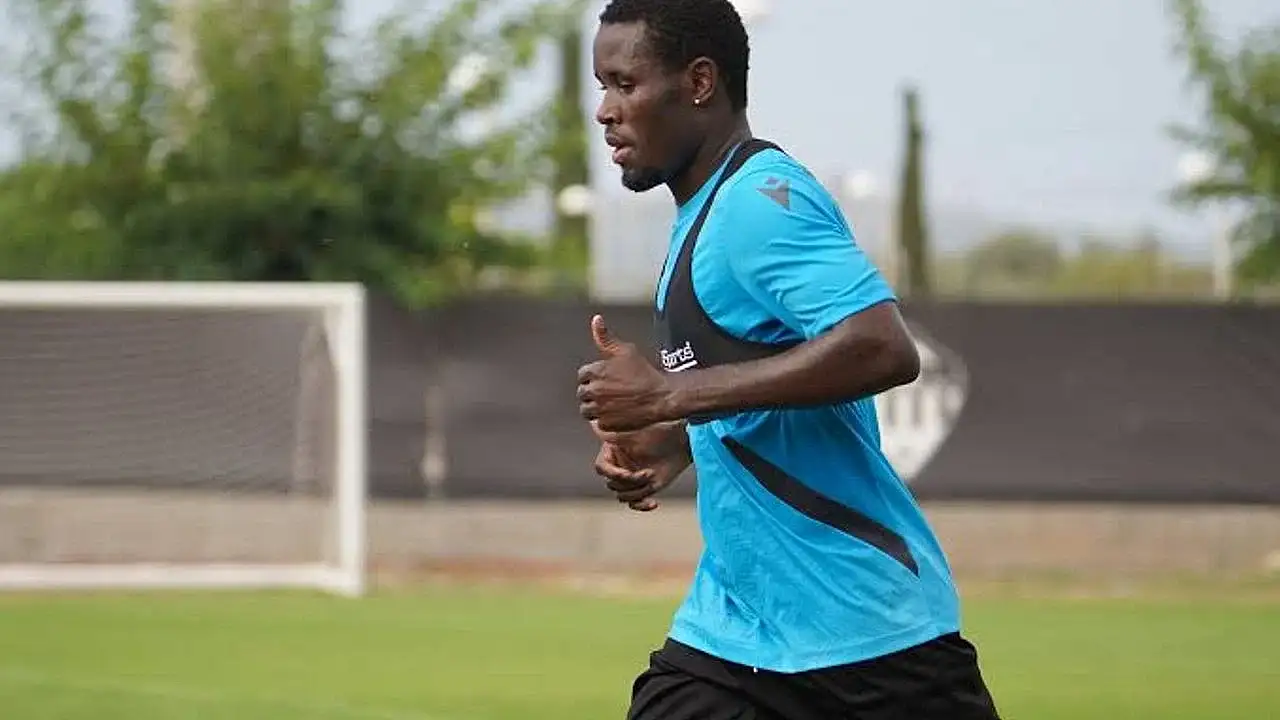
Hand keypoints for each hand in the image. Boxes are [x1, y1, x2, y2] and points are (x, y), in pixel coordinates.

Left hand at [577, 315, 675, 431]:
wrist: (660, 397)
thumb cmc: (644, 372)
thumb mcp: (626, 350)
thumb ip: (606, 337)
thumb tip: (596, 319)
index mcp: (595, 372)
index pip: (582, 375)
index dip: (593, 376)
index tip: (605, 378)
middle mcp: (594, 390)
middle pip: (582, 393)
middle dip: (592, 392)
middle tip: (609, 392)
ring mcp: (599, 409)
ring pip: (587, 410)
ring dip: (595, 407)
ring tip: (610, 404)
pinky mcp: (606, 423)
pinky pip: (597, 422)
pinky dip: (604, 419)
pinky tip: (616, 413)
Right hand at [592, 421, 690, 510]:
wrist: (681, 439)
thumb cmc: (659, 430)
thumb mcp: (636, 428)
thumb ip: (616, 430)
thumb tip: (596, 425)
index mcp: (612, 452)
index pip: (602, 468)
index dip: (613, 474)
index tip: (628, 474)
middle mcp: (619, 466)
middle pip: (613, 484)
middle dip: (630, 482)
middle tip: (649, 473)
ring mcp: (630, 479)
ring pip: (623, 496)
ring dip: (637, 491)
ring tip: (652, 478)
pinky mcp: (643, 488)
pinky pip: (635, 503)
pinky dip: (642, 506)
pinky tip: (654, 503)